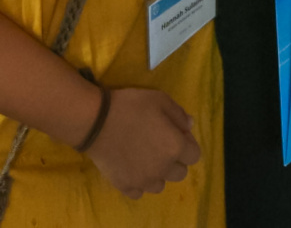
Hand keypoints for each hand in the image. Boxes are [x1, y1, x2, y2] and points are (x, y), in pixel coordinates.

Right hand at [84, 88, 201, 199]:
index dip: (187, 143)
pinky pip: (139, 191)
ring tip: (144, 158)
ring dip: (157, 173)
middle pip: (180, 173)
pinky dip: (138, 182)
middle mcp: (163, 169)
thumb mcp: (159, 99)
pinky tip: (131, 168)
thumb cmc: (130, 106)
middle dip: (174, 160)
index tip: (175, 133)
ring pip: (160, 185)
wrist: (95, 121)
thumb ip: (179, 114)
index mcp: (175, 147)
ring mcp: (144, 181)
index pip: (194, 155)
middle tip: (159, 145)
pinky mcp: (126, 186)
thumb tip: (190, 126)